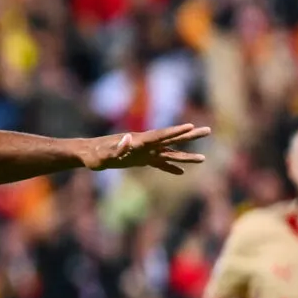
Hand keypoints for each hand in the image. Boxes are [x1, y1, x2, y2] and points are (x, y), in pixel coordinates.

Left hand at [81, 123, 210, 174]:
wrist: (88, 154)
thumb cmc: (95, 154)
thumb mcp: (105, 154)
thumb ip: (117, 148)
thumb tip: (128, 138)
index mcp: (139, 141)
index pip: (161, 135)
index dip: (176, 131)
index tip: (191, 125)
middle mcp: (145, 144)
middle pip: (171, 139)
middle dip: (190, 136)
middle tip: (208, 130)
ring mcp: (144, 152)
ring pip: (169, 153)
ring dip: (186, 156)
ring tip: (204, 159)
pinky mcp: (140, 160)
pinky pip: (159, 164)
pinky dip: (170, 167)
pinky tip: (182, 172)